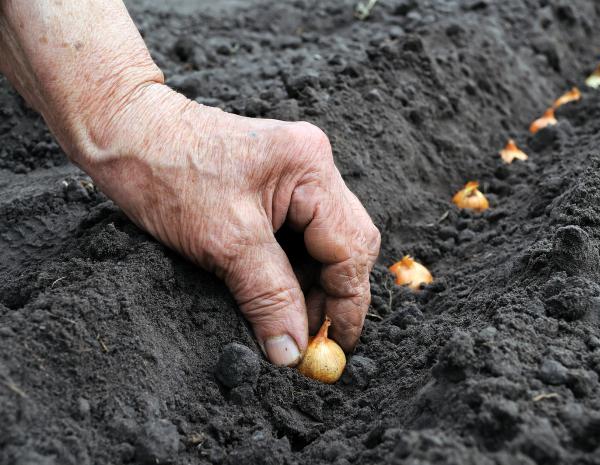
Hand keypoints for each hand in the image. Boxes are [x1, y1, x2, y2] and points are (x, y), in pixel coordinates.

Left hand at [84, 83, 380, 365]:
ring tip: (288, 320)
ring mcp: (297, 173)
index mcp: (310, 168)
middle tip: (309, 338)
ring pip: (324, 243)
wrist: (125, 132)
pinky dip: (292, 268)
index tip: (337, 345)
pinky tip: (276, 292)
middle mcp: (313, 166)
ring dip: (311, 285)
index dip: (348, 301)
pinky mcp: (276, 184)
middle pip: (347, 243)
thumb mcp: (224, 242)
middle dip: (332, 294)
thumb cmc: (167, 172)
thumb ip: (268, 297)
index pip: (351, 245)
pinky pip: (300, 234)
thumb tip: (292, 351)